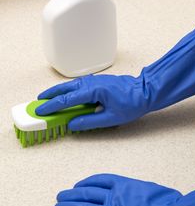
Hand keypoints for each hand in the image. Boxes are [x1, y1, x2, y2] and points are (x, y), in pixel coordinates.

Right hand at [36, 74, 150, 130]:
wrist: (144, 91)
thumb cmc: (131, 104)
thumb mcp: (111, 118)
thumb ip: (89, 121)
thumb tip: (72, 124)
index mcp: (94, 91)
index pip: (67, 100)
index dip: (52, 106)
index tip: (40, 110)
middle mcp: (91, 83)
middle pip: (65, 89)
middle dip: (50, 95)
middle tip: (38, 102)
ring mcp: (94, 80)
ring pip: (71, 85)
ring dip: (58, 91)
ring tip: (47, 97)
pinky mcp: (97, 81)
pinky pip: (78, 85)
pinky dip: (68, 90)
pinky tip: (66, 94)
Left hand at [54, 174, 181, 205]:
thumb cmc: (167, 204)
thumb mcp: (150, 188)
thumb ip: (134, 189)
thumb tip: (129, 192)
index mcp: (123, 184)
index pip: (98, 181)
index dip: (85, 183)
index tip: (77, 186)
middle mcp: (114, 197)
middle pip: (86, 194)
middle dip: (71, 195)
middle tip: (60, 196)